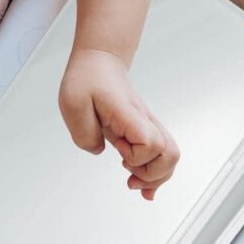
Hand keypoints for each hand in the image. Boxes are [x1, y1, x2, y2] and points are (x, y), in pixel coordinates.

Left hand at [58, 48, 179, 199]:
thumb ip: (84, 134)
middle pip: (170, 154)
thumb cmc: (87, 79)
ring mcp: (147, 125)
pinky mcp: (144, 131)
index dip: (135, 154)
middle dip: (152, 175)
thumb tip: (99, 151)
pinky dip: (155, 172)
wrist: (98, 63)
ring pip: (170, 156)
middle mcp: (144, 120)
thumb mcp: (73, 105)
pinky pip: (161, 154)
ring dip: (155, 175)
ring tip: (133, 180)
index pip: (151, 143)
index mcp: (129, 114)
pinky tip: (141, 180)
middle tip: (128, 175)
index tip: (116, 146)